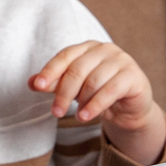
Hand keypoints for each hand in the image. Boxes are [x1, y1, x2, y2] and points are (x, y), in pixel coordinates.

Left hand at [33, 41, 165, 164]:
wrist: (129, 108)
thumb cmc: (98, 93)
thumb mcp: (75, 89)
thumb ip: (55, 83)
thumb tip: (31, 82)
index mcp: (87, 47)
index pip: (65, 56)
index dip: (50, 71)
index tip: (37, 86)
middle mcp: (105, 50)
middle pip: (78, 70)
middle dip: (63, 92)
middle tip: (55, 111)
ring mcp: (121, 60)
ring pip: (94, 81)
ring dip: (82, 102)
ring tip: (77, 117)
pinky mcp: (133, 76)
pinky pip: (111, 90)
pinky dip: (96, 105)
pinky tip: (86, 117)